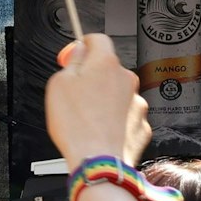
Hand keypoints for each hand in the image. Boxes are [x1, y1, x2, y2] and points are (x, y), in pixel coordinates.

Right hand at [47, 34, 146, 164]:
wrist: (98, 161)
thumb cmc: (77, 125)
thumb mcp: (59, 84)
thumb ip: (72, 61)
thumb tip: (80, 51)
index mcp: (106, 63)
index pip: (98, 39)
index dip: (81, 45)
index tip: (71, 56)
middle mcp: (127, 80)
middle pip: (108, 68)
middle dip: (92, 76)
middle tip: (73, 92)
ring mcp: (136, 103)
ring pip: (117, 93)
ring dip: (104, 100)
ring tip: (86, 117)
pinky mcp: (141, 124)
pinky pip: (125, 115)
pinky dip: (114, 120)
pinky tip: (99, 130)